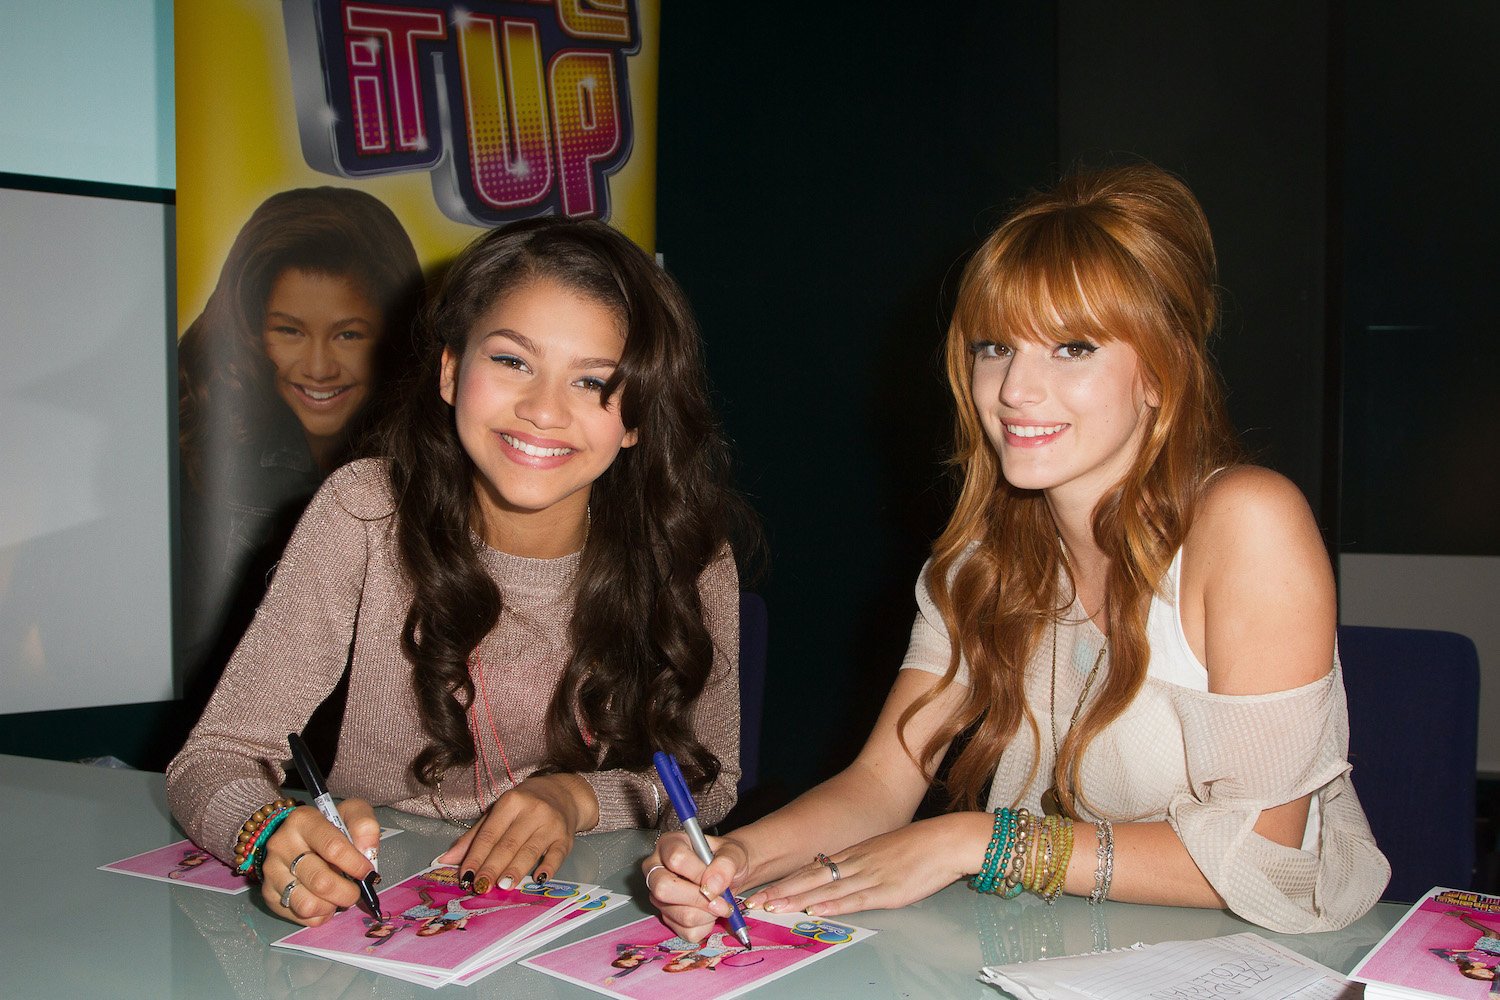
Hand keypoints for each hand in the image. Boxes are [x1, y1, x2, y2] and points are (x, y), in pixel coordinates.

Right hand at [261, 800, 379, 925]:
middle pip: (320, 881)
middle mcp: (281, 845)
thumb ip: (365, 826)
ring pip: (307, 905)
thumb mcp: (352, 813)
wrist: (299, 837)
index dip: (355, 864)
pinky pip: (301, 917)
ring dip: (332, 906)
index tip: (368, 872)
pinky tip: (324, 901)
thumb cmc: (331, 827)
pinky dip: (320, 915)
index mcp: (303, 821)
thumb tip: (367, 851)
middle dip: (347, 892)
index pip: (332, 847)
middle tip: (356, 891)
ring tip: (338, 896)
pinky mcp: (269, 894)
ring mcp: (272, 872)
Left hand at [438, 773, 597, 893]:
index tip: (465, 877)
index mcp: (510, 802)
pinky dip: (548, 868)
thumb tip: (445, 861)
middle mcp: (532, 811)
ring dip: (515, 870)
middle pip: (508, 844)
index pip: (489, 834)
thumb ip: (473, 837)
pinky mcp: (566, 838)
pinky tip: (538, 880)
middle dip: (492, 867)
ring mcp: (551, 824)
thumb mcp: (497, 814)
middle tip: (480, 887)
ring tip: (503, 886)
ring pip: (530, 851)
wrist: (562, 795)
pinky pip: (556, 855)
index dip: (476, 856)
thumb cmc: (523, 807)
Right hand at [644, 830, 750, 942]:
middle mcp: (657, 870)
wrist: (731, 874)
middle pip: (663, 889)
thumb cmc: (726, 859)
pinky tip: (710, 912)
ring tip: (720, 903)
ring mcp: (659, 896)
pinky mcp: (667, 918)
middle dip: (698, 899)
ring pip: (678, 914)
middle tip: (721, 900)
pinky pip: (686, 931)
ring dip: (708, 914)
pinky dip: (706, 926)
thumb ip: (725, 864)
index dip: (698, 873)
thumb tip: (712, 885)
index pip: (676, 859)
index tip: (715, 880)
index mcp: (669, 845)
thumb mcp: (733, 853)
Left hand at [746, 814, 986, 918]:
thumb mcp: (883, 849)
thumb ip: (863, 862)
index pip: (812, 869)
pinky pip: (854, 899)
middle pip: (811, 878)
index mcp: (854, 853)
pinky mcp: (886, 890)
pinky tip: (816, 909)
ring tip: (773, 906)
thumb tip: (843, 873)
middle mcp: (856, 863)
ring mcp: (869, 876)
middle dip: (781, 890)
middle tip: (755, 901)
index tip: (765, 889)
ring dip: (798, 899)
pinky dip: (833, 904)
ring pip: (826, 889)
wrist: (945, 841)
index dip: (787, 881)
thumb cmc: (919, 846)